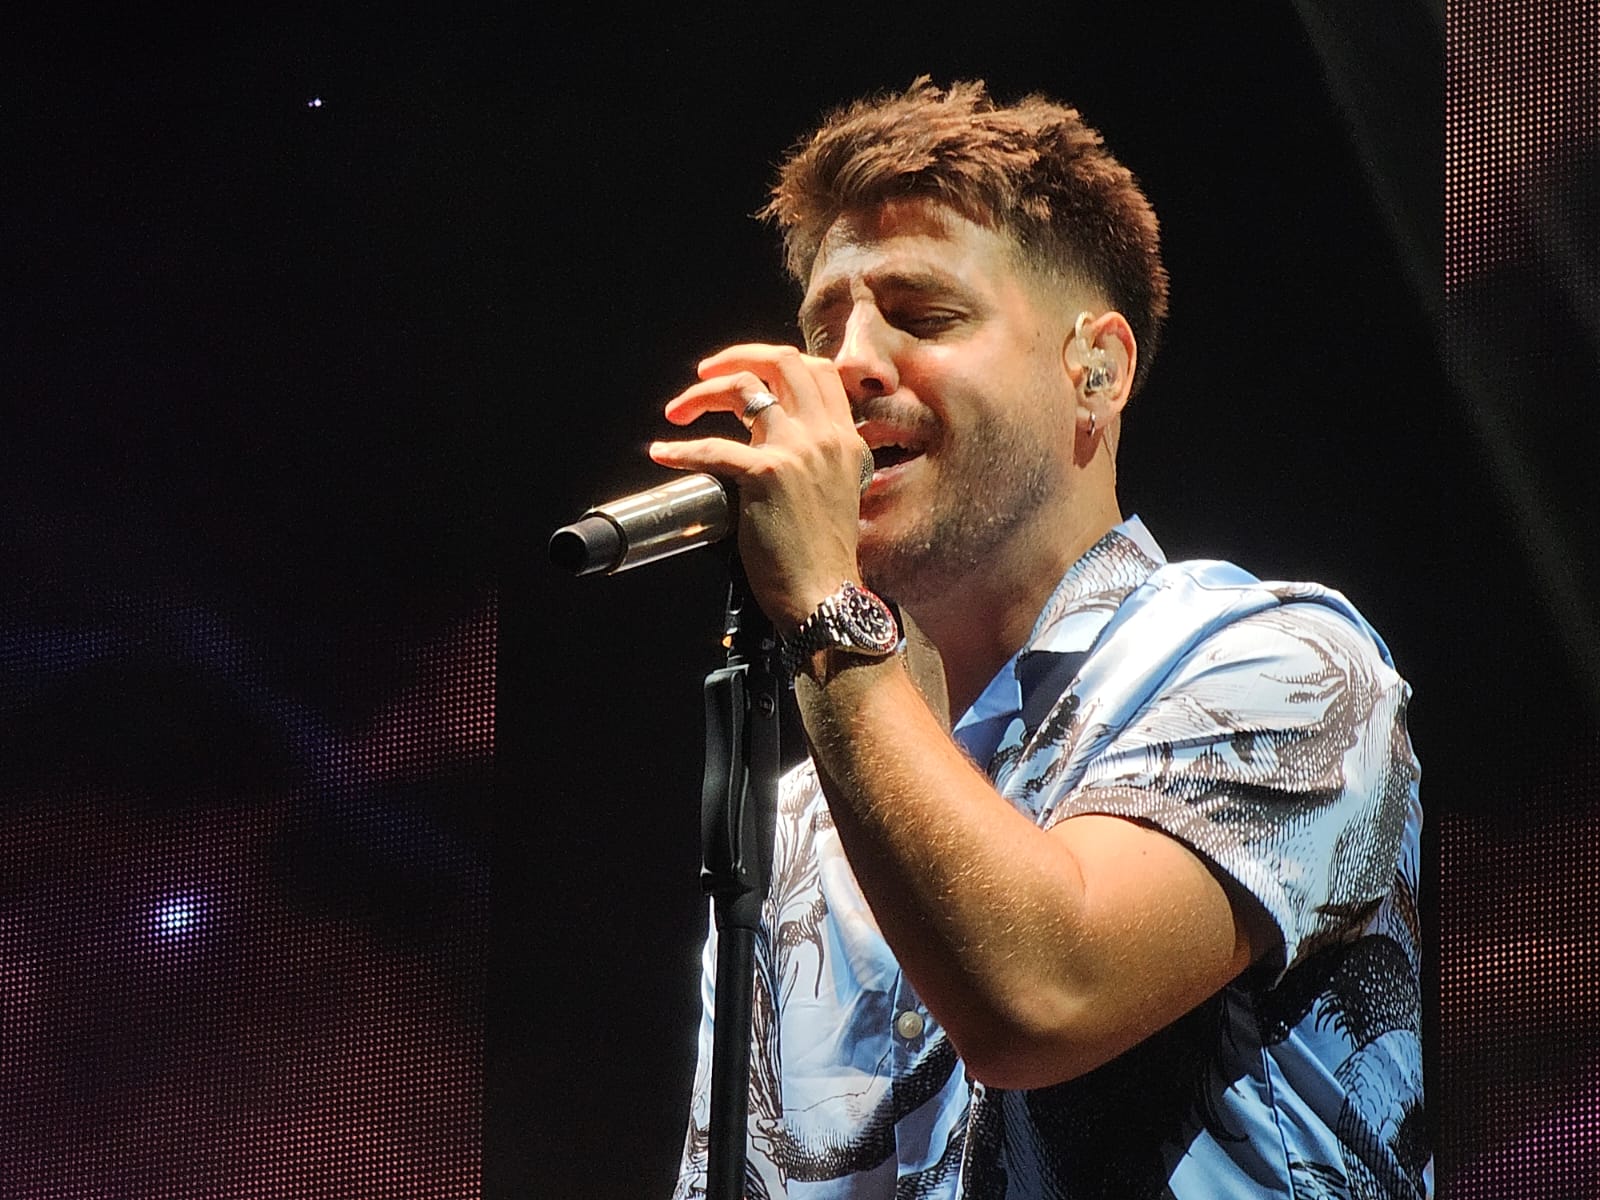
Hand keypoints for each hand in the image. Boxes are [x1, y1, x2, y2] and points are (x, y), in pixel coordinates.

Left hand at [649, 344, 867, 629]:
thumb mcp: (835, 494)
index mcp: (844, 440)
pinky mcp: (767, 474)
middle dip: (736, 357)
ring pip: (744, 388)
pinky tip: (664, 453)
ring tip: (677, 411)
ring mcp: (797, 451)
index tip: (748, 374)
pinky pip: (713, 447)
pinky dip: (680, 449)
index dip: (776, 362)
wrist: (824, 595)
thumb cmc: (822, 558)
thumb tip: (768, 443)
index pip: (818, 372)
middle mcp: (825, 436)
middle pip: (782, 361)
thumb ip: (814, 461)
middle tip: (704, 374)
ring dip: (701, 394)